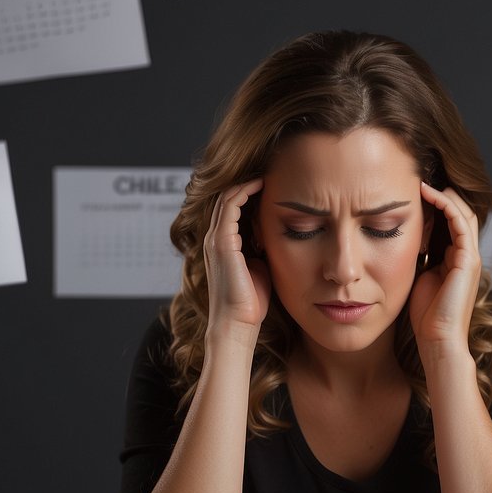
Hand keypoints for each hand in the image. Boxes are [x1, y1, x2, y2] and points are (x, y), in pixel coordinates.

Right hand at [204, 180, 270, 340]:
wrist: (238, 323)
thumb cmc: (251, 302)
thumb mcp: (260, 267)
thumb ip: (262, 249)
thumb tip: (276, 236)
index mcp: (223, 244)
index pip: (232, 207)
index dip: (250, 192)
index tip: (273, 182)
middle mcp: (215, 238)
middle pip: (227, 198)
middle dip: (247, 182)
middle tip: (270, 169)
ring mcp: (215, 239)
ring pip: (227, 197)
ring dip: (246, 182)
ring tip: (267, 171)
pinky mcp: (221, 242)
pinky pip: (229, 206)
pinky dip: (244, 191)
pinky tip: (261, 183)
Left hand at [408, 183, 480, 353]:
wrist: (438, 340)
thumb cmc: (426, 316)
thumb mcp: (419, 278)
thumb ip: (419, 259)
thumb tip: (403, 242)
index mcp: (456, 259)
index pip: (450, 222)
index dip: (434, 204)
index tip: (411, 192)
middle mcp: (467, 255)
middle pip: (460, 212)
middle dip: (441, 194)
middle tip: (417, 179)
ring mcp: (470, 256)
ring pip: (462, 211)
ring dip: (443, 193)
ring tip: (421, 181)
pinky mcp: (468, 259)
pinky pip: (460, 221)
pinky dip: (445, 203)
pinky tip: (427, 193)